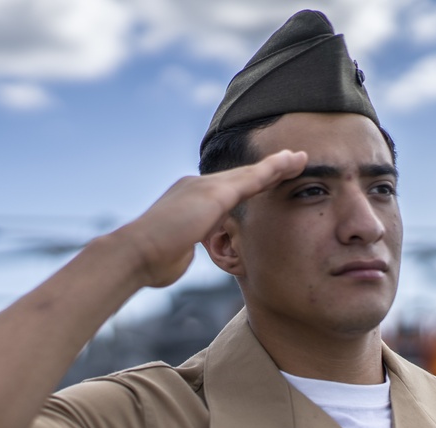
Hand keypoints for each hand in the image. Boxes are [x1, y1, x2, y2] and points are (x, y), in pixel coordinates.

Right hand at [118, 149, 307, 287]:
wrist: (136, 255)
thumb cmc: (152, 262)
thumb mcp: (175, 252)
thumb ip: (184, 247)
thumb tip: (182, 253)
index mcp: (187, 200)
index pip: (225, 192)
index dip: (248, 186)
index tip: (265, 183)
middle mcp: (196, 186)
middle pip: (240, 177)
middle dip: (266, 170)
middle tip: (291, 160)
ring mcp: (204, 187)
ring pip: (249, 174)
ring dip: (276, 165)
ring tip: (299, 158)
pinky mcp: (213, 194)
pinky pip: (251, 179)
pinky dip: (272, 170)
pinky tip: (291, 163)